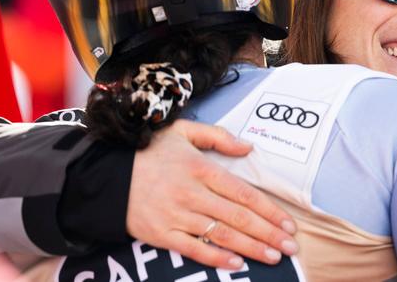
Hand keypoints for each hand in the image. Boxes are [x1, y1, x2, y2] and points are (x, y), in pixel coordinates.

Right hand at [127, 119, 298, 269]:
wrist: (105, 174)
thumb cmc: (148, 151)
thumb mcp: (183, 132)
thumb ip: (218, 137)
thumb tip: (248, 148)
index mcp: (201, 168)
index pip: (243, 192)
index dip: (269, 210)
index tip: (289, 223)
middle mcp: (192, 193)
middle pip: (238, 217)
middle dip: (269, 234)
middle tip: (291, 247)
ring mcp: (177, 215)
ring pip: (222, 235)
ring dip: (251, 248)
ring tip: (275, 257)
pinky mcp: (161, 234)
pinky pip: (194, 250)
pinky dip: (216, 259)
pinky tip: (237, 265)